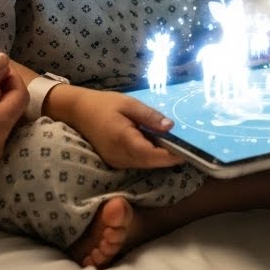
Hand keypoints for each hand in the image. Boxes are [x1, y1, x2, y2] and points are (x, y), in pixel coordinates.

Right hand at [64, 88, 184, 169]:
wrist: (78, 111)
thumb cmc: (104, 104)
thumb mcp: (129, 104)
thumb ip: (150, 116)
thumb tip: (171, 127)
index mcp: (125, 141)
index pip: (154, 155)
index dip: (173, 155)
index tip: (191, 149)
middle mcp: (121, 157)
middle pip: (152, 163)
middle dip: (171, 157)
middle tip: (189, 146)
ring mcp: (117, 162)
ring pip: (146, 165)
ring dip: (161, 157)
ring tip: (177, 143)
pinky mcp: (115, 161)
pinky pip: (138, 162)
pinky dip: (150, 155)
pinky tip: (157, 143)